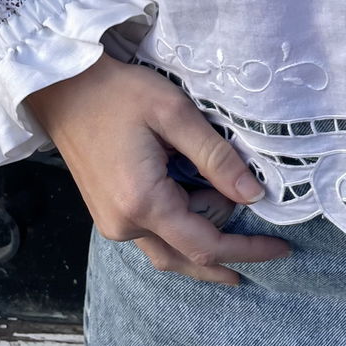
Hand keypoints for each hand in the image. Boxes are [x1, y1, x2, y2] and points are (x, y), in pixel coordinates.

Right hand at [24, 52, 290, 283]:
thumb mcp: (175, 114)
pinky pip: (154, 238)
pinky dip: (184, 231)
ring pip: (171, 252)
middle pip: (189, 256)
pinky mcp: (109, 214)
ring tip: (237, 218)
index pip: (205, 245)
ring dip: (205, 241)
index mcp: (143, 203)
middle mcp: (124, 225)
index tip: (281, 249)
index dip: (247, 250)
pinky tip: (203, 213)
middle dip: (230, 250)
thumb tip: (254, 194)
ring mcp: (112, 224)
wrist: (63, 89)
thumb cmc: (118, 93)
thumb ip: (216, 157)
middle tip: (267, 235)